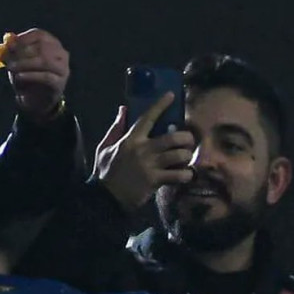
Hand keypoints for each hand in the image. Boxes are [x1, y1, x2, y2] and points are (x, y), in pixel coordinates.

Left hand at [4, 28, 68, 118]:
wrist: (36, 101)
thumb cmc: (27, 76)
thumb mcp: (18, 61)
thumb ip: (14, 51)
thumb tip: (8, 40)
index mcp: (52, 44)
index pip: (40, 35)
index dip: (24, 38)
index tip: (10, 44)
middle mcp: (61, 54)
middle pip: (42, 47)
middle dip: (22, 52)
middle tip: (8, 58)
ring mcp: (63, 68)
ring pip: (45, 61)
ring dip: (25, 63)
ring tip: (11, 68)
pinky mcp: (60, 83)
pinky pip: (46, 77)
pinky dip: (31, 75)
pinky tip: (19, 77)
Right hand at [94, 93, 194, 211]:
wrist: (106, 197)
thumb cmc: (106, 171)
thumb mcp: (105, 147)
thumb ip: (116, 128)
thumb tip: (123, 109)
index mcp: (131, 139)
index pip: (148, 117)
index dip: (161, 105)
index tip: (171, 95)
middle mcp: (143, 150)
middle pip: (173, 138)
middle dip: (186, 137)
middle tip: (188, 141)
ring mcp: (151, 166)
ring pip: (179, 155)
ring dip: (187, 156)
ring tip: (187, 158)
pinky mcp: (156, 181)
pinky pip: (179, 175)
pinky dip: (186, 174)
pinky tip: (185, 174)